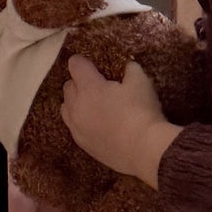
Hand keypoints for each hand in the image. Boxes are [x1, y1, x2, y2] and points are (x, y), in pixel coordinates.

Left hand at [61, 56, 177, 189]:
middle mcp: (77, 106)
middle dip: (79, 82)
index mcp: (89, 87)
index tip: (93, 64)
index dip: (83, 61)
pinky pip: (73, 126)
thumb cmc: (142, 112)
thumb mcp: (141, 81)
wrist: (145, 150)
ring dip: (75, 102)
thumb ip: (130, 69)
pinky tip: (96, 124)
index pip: (75, 65)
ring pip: (66, 107)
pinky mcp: (82, 144)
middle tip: (98, 85)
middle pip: (68, 86)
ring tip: (93, 105)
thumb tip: (126, 66)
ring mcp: (77, 127)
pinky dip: (80, 121)